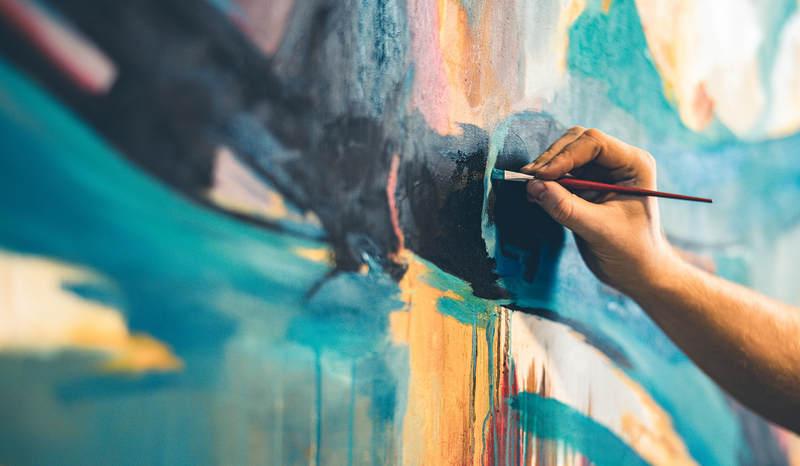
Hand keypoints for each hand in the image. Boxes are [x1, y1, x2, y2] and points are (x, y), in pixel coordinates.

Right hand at [522, 127, 675, 295]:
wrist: (637, 272)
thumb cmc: (631, 252)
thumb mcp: (599, 230)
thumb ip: (566, 207)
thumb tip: (534, 186)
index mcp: (633, 164)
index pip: (594, 143)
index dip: (564, 156)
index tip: (541, 175)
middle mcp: (618, 162)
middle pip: (577, 143)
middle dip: (552, 159)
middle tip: (529, 178)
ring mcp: (601, 173)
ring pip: (565, 156)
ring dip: (546, 170)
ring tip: (530, 188)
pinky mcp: (586, 186)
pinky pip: (561, 175)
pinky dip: (546, 182)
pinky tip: (535, 194)